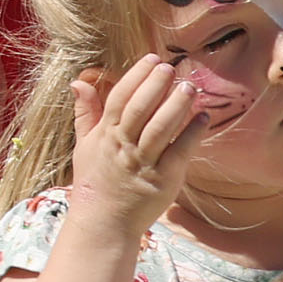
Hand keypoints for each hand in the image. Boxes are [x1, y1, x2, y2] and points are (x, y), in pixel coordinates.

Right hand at [63, 58, 207, 235]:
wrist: (104, 221)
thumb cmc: (96, 182)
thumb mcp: (84, 145)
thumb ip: (85, 112)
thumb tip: (78, 82)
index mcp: (106, 134)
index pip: (119, 98)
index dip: (136, 77)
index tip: (151, 59)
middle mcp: (123, 146)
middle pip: (139, 109)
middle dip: (155, 86)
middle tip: (171, 68)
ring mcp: (144, 163)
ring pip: (160, 129)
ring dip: (176, 106)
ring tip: (190, 87)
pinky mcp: (163, 180)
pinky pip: (179, 153)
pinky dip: (192, 134)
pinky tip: (204, 118)